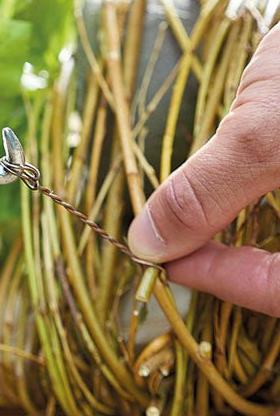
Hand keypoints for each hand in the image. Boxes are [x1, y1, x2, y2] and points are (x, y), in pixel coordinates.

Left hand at [128, 23, 279, 315]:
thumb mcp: (267, 131)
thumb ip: (211, 191)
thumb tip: (149, 241)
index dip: (231, 284)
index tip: (168, 261)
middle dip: (235, 269)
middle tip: (177, 250)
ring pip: (279, 241)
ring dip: (239, 242)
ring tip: (190, 229)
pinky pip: (277, 207)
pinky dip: (249, 209)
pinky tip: (223, 198)